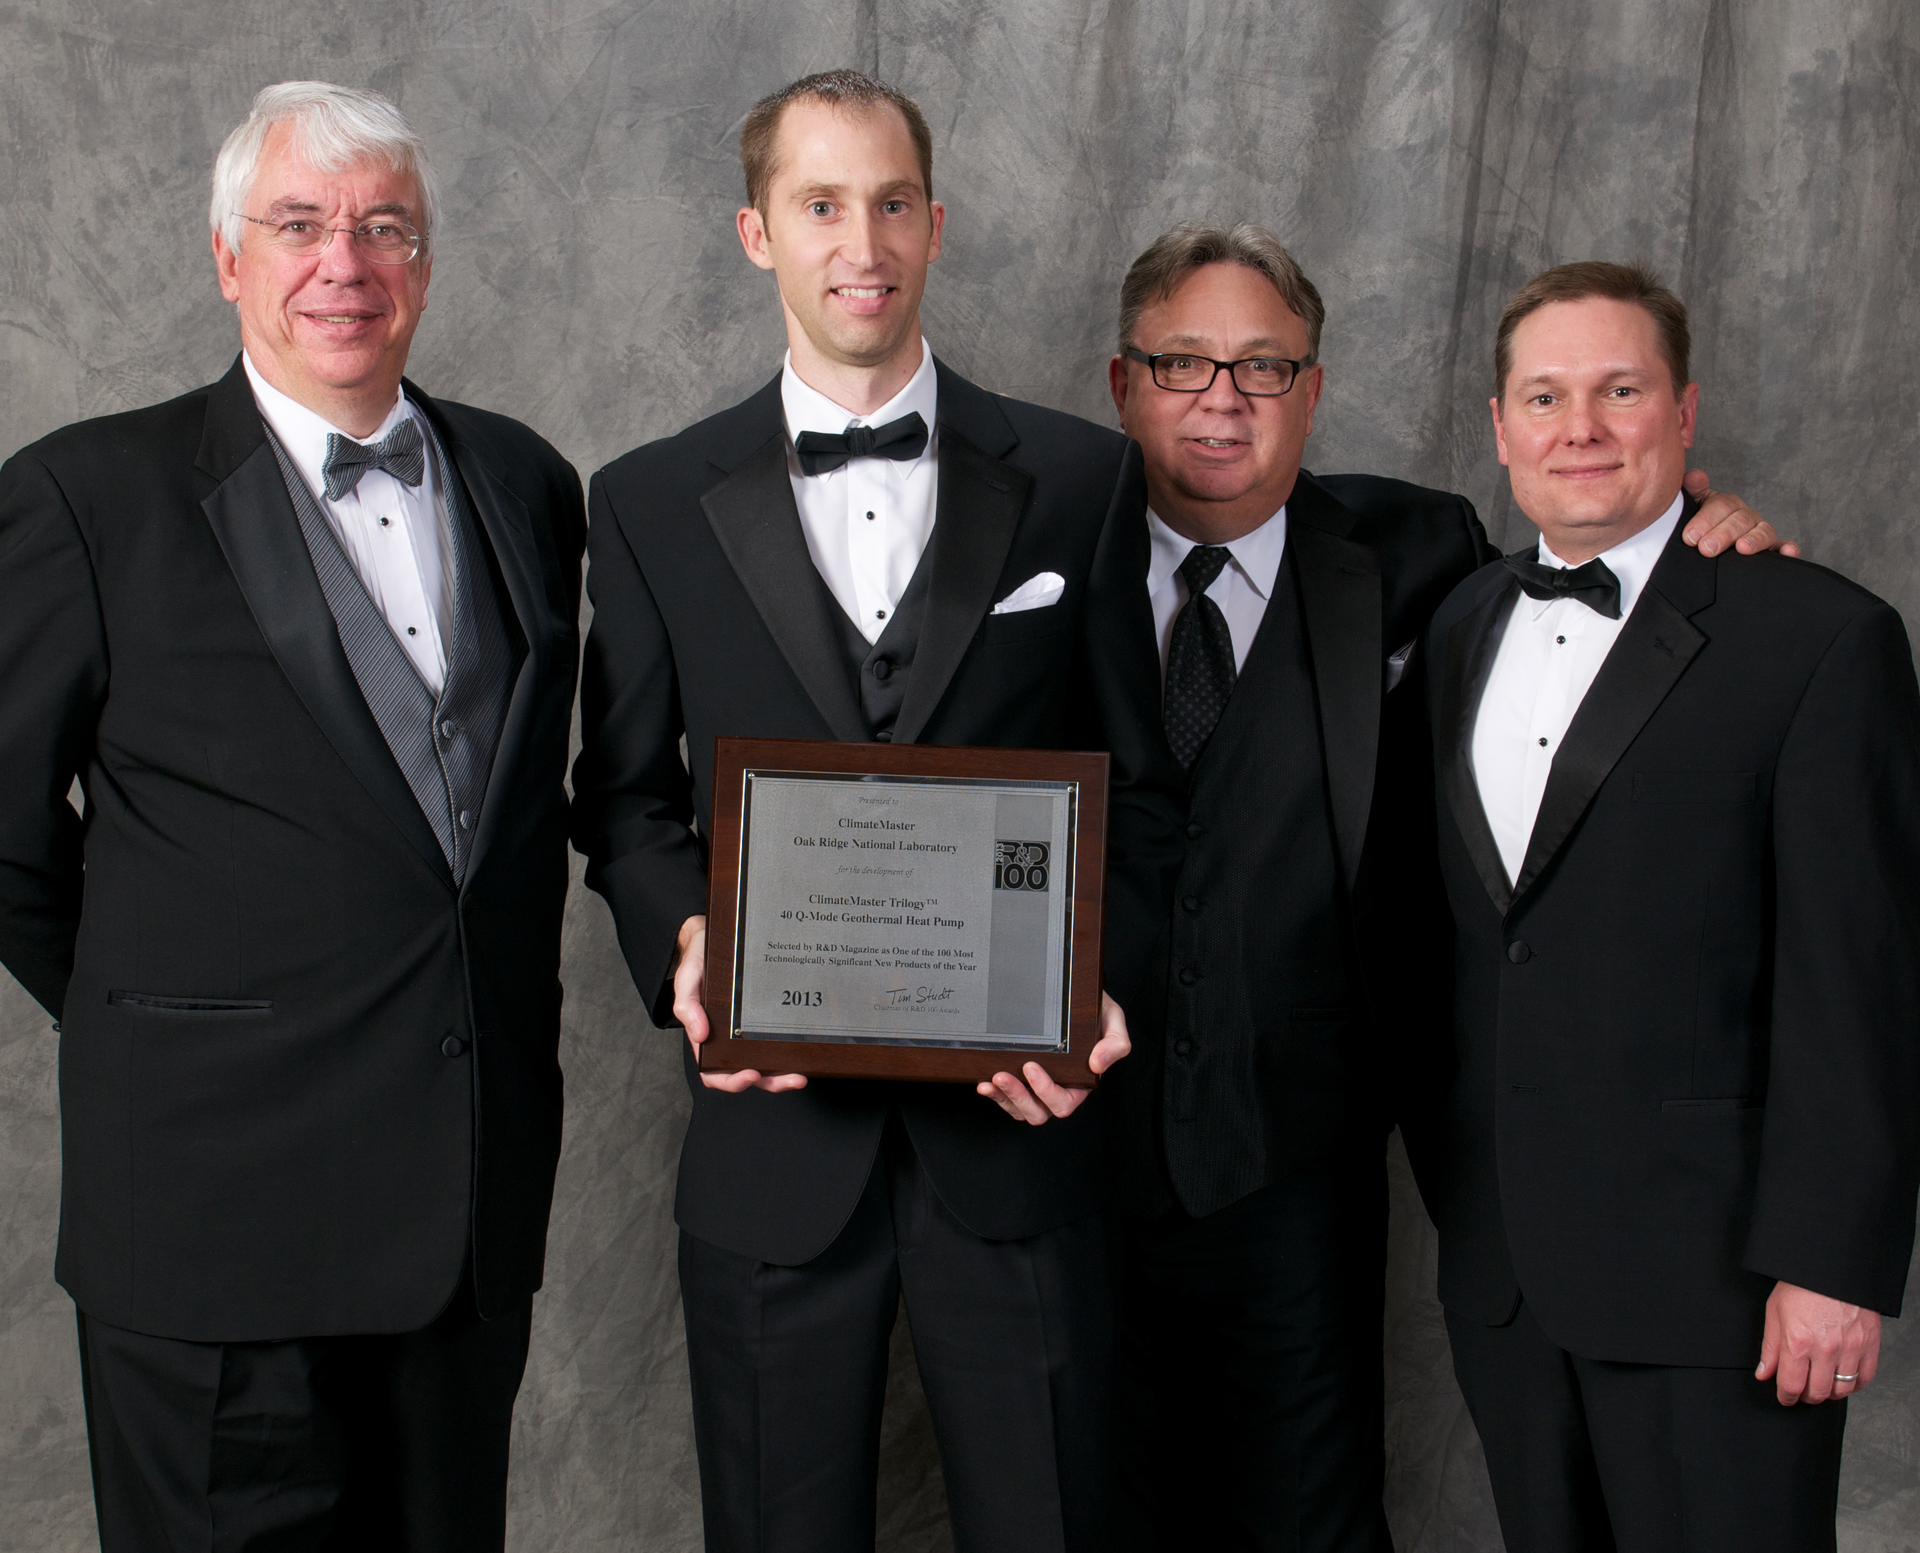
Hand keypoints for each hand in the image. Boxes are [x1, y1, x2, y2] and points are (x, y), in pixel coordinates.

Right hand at [671, 914, 806, 1093]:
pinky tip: (804, 1048)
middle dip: (771, 1083)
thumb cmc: (697, 962)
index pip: (715, 1073)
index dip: (733, 1081)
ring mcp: (747, 1032)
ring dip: (784, 1074)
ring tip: (802, 1075)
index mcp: (707, 1039)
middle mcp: (729, 1040)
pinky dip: (789, 1051)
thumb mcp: (687, 981)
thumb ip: (687, 1007)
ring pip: (766, 1064)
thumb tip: (699, 1035)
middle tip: (793, 1079)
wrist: (711, 938)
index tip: (751, 1074)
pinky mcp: (762, 1019)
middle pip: (749, 1074)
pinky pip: (775, 1040)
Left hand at [976, 990, 1129, 1124]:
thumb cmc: (1096, 1011)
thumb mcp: (1112, 1020)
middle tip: (1002, 1076)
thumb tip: (1098, 1064)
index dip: (1045, 1091)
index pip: (1063, 1102)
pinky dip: (994, 1094)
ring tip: (991, 1081)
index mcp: (1080, 1082)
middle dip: (1018, 1097)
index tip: (1031, 1067)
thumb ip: (1115, 1043)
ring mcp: (1037, 1088)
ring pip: (1020, 1109)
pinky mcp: (1021, 1080)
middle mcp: (1058, 1089)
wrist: (1075, 995)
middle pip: (1038, 1112)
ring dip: (1003, 1098)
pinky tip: (984, 1083)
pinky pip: (1007, 1099)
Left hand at [1681, 469, 1801, 557]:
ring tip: (1742, 548)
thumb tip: (1694, 476)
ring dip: (1754, 540)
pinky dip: (1788, 549)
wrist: (1704, 547)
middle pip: (1740, 520)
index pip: (1721, 505)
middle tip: (1707, 548)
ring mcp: (1760, 532)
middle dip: (1723, 534)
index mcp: (1727, 505)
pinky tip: (1787, 552)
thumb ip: (1693, 492)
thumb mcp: (1693, 508)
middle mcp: (1746, 516)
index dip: (1706, 520)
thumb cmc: (1699, 527)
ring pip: (1763, 532)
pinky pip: (1783, 547)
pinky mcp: (1771, 549)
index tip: (1690, 536)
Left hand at [1755, 1280, 1880, 1404]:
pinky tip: (1842, 1377)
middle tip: (1802, 1390)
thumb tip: (1764, 1374)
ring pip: (1841, 1391)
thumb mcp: (1775, 1312)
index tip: (1785, 1397)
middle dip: (1806, 1396)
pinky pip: (1864, 1379)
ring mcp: (1850, 1349)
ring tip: (1821, 1383)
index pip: (1791, 1386)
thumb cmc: (1801, 1286)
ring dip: (1829, 1392)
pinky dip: (1853, 1385)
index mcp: (1798, 1342)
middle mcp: (1825, 1349)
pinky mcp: (1869, 1346)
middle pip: (1817, 1393)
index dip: (1786, 1397)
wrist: (1832, 1268)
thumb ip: (1770, 1348)